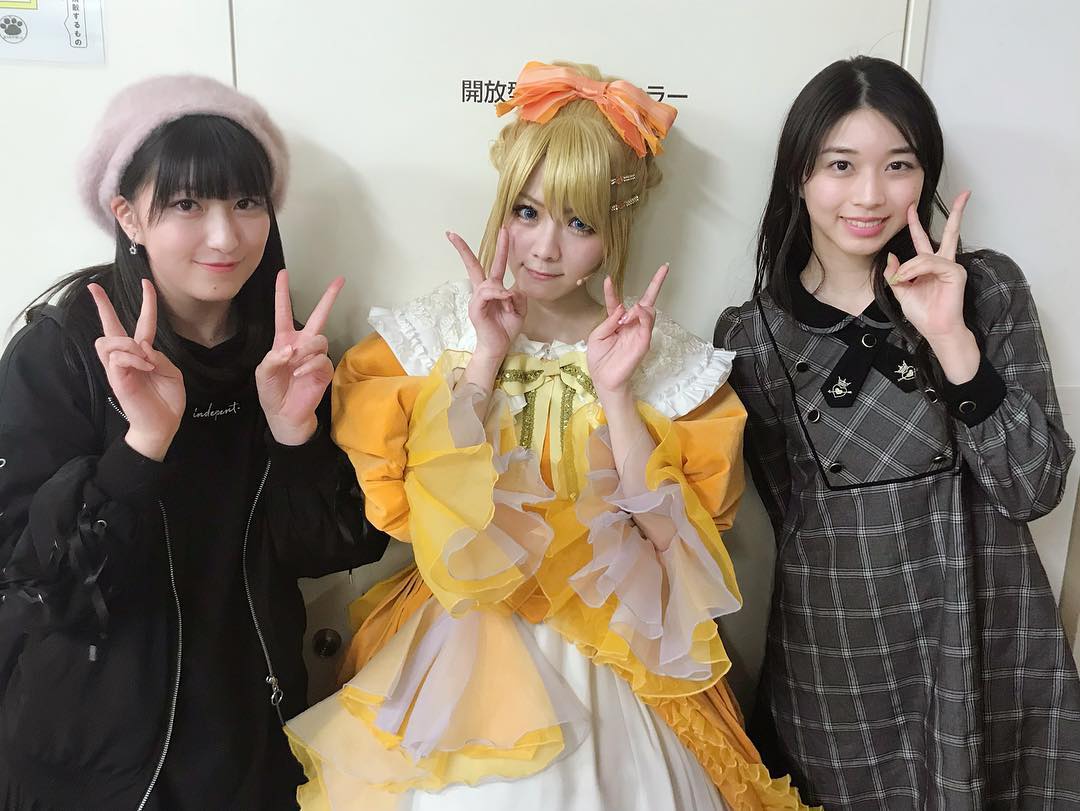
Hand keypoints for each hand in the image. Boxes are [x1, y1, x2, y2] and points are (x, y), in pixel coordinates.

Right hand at [89, 279, 184, 460]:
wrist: (163, 424)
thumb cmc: (167, 400)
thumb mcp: (172, 373)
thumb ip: (159, 356)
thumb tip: (141, 346)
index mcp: (144, 353)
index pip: (142, 323)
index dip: (146, 303)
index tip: (146, 282)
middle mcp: (128, 357)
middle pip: (109, 326)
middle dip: (102, 305)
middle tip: (93, 287)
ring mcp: (119, 367)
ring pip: (109, 340)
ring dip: (127, 343)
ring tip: (144, 358)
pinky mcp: (115, 378)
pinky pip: (117, 357)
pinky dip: (132, 358)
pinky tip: (144, 366)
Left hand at [256, 270, 342, 445]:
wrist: (285, 415)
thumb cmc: (272, 392)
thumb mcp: (263, 373)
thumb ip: (273, 358)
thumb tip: (292, 349)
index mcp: (283, 340)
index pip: (283, 312)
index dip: (282, 293)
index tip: (283, 273)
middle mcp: (302, 344)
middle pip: (318, 316)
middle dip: (329, 297)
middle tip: (340, 280)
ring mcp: (315, 356)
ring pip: (319, 339)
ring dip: (306, 349)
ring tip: (295, 362)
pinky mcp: (325, 369)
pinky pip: (321, 359)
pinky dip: (308, 366)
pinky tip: (299, 374)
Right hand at [448, 227, 524, 361]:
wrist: (498, 347)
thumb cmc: (507, 327)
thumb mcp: (520, 308)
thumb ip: (518, 295)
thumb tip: (509, 290)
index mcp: (492, 289)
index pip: (489, 266)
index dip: (496, 248)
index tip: (500, 230)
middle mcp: (482, 291)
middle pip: (474, 265)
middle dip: (464, 249)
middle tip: (456, 234)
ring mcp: (477, 299)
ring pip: (490, 283)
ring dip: (505, 293)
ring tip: (510, 306)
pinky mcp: (476, 308)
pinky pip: (487, 294)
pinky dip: (500, 296)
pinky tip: (506, 303)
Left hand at [587, 264, 668, 398]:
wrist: (604, 380)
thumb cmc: (599, 360)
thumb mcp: (597, 335)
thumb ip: (609, 320)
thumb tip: (622, 308)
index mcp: (618, 323)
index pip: (618, 302)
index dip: (612, 291)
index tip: (608, 279)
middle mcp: (631, 326)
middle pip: (646, 302)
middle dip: (656, 285)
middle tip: (664, 269)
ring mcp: (639, 333)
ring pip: (648, 311)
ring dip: (642, 305)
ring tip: (633, 309)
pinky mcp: (643, 343)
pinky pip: (647, 326)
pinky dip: (644, 316)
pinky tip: (638, 311)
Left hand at [886, 191, 970, 340]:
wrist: (935, 329)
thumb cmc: (923, 313)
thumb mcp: (900, 290)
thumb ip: (895, 272)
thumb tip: (892, 256)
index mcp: (928, 266)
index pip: (922, 240)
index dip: (915, 224)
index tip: (910, 208)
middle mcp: (942, 263)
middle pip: (950, 232)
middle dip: (956, 212)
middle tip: (964, 194)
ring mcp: (951, 267)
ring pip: (925, 255)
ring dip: (909, 267)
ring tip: (902, 280)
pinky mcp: (955, 272)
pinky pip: (930, 263)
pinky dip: (916, 270)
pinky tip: (910, 279)